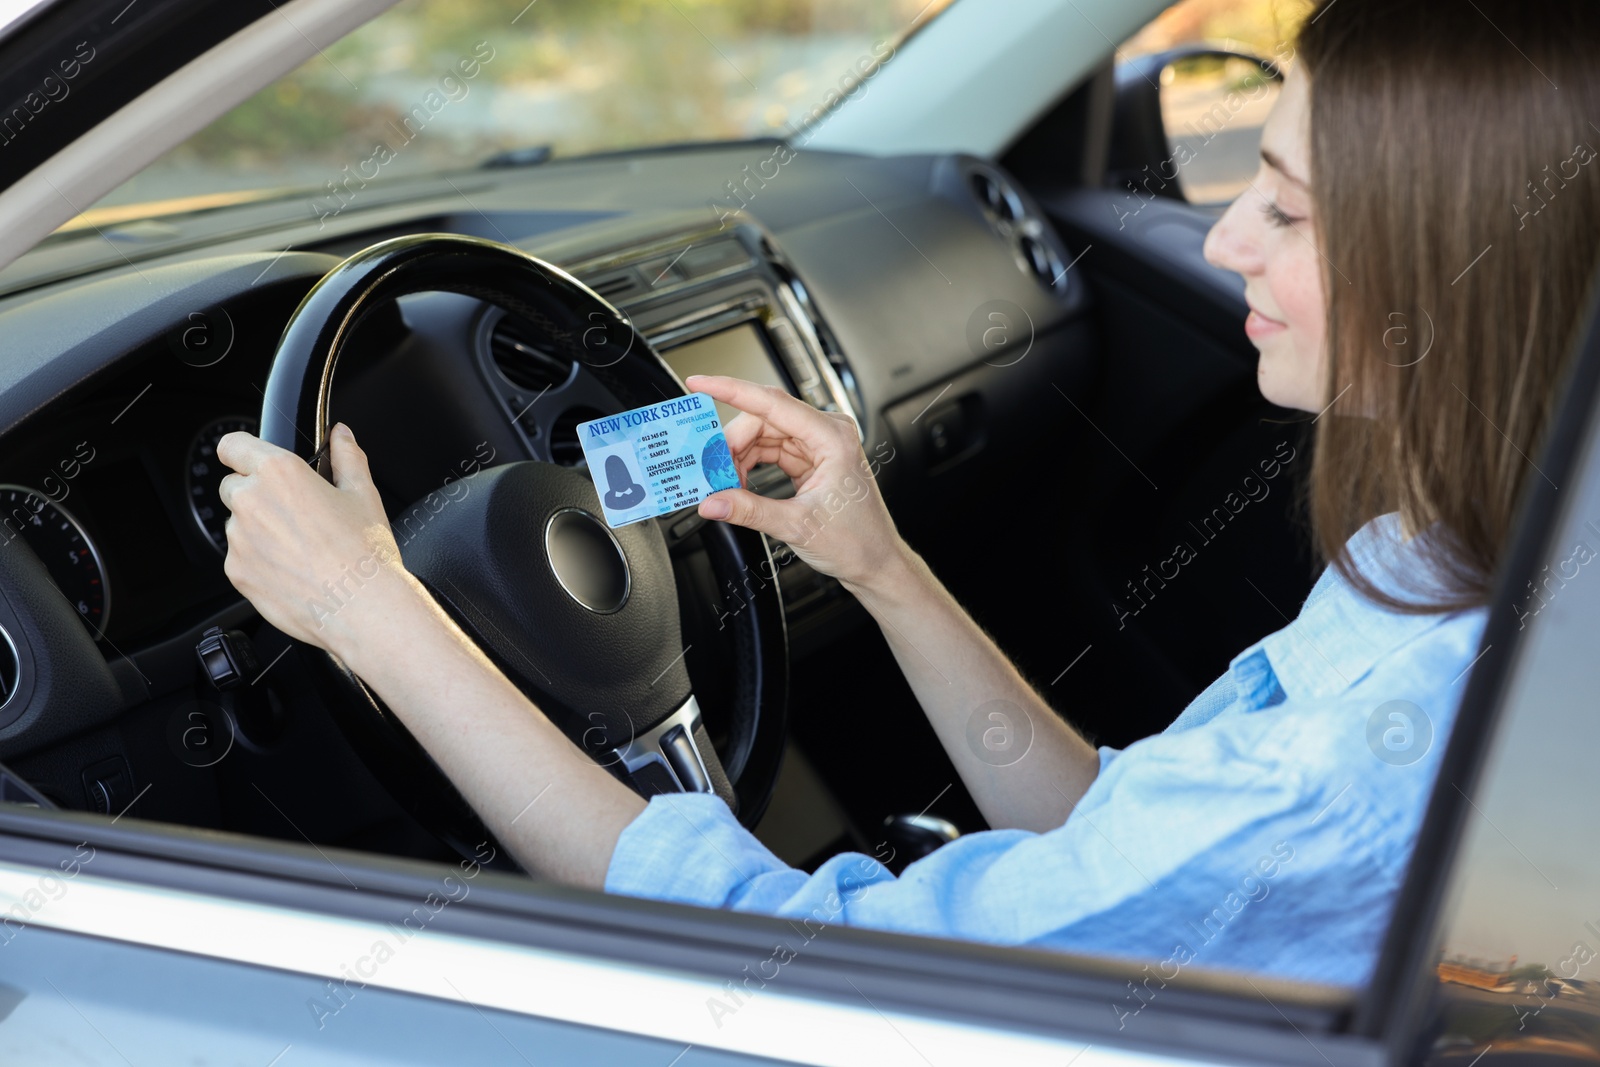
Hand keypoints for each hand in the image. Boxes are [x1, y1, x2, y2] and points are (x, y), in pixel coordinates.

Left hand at [217, 423, 415, 658]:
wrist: (362, 607)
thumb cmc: (365, 553)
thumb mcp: (363, 494)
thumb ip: (347, 457)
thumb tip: (341, 436)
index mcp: (280, 472)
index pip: (233, 446)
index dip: (242, 452)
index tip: (251, 460)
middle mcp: (251, 501)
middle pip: (233, 486)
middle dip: (256, 494)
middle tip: (294, 514)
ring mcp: (239, 539)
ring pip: (238, 525)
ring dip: (258, 530)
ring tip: (299, 549)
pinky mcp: (237, 572)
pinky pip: (240, 558)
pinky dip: (259, 561)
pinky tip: (293, 570)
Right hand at [688, 374, 904, 592]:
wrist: (875, 561)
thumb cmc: (858, 541)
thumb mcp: (797, 526)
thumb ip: (749, 511)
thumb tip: (713, 502)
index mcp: (832, 437)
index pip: (773, 402)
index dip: (731, 390)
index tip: (701, 383)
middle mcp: (826, 433)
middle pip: (762, 419)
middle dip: (731, 443)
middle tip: (710, 470)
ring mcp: (817, 444)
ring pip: (762, 435)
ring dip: (738, 456)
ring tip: (725, 483)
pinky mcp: (809, 458)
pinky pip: (769, 450)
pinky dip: (749, 465)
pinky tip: (739, 483)